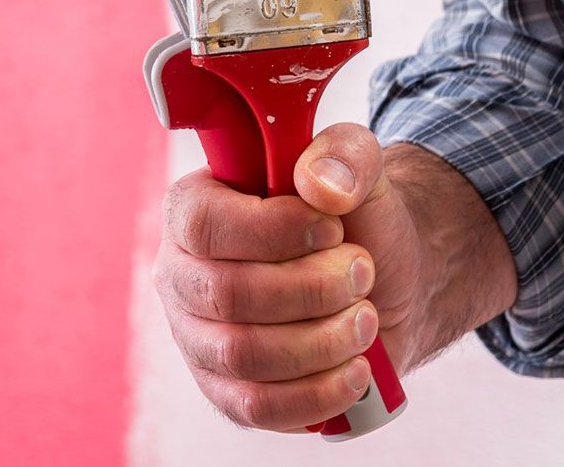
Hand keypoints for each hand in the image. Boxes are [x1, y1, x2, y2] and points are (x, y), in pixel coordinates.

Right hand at [153, 127, 513, 431]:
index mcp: (193, 210)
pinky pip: (258, 407)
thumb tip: (320, 186)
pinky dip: (318, 393)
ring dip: (323, 340)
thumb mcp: (360, 168)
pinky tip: (355, 369)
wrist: (381, 282)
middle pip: (228, 295)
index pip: (205, 224)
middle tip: (363, 273)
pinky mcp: (225, 392)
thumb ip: (344, 154)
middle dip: (313, 289)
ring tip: (365, 318)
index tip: (333, 228)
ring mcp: (197, 338)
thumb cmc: (354, 219)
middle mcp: (182, 274)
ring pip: (244, 355)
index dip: (274, 231)